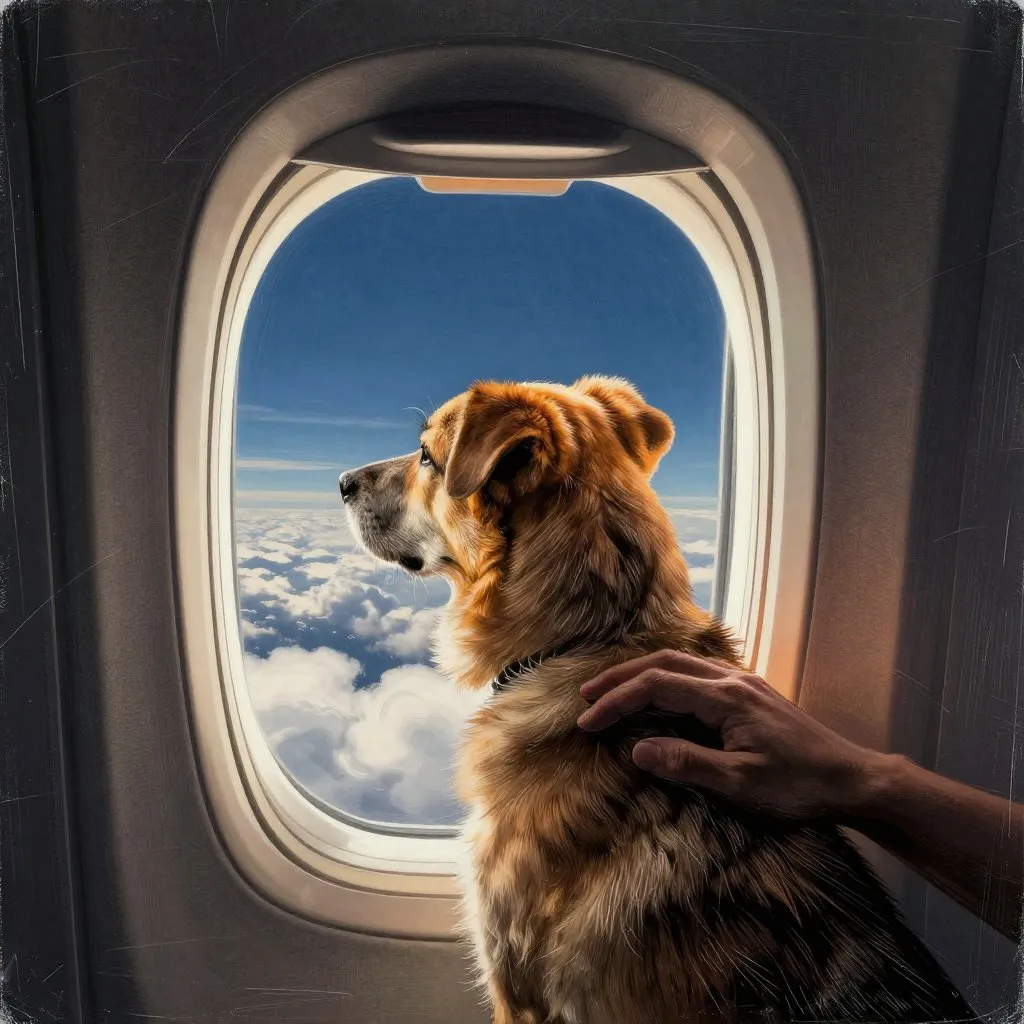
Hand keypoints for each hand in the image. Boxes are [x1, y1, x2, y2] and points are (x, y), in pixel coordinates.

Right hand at [577, 650, 884, 820]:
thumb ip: (686, 763)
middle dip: (620, 677)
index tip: (588, 722)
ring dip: (641, 674)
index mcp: (726, 698)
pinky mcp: (749, 693)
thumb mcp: (740, 784)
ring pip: (680, 663)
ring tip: (611, 691)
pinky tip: (658, 695)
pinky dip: (665, 678)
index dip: (617, 701)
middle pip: (663, 663)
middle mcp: (732, 679)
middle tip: (586, 696)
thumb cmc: (799, 786)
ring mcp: (742, 683)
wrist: (852, 779)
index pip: (656, 686)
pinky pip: (696, 672)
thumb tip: (636, 750)